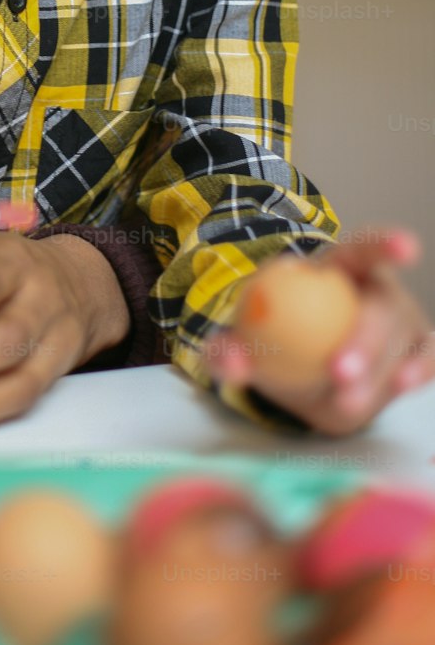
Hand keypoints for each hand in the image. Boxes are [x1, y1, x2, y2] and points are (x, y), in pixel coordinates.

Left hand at [205, 228, 434, 435]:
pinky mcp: (416, 354)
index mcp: (340, 267)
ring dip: (378, 374)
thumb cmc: (274, 337)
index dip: (387, 245)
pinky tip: (402, 387)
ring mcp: (403, 324)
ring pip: (401, 345)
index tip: (408, 249)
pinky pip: (425, 363)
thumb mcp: (243, 340)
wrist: (299, 366)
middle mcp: (380, 291)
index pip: (366, 249)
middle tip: (338, 370)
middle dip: (365, 339)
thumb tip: (232, 360)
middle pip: (382, 309)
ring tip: (347, 399)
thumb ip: (229, 349)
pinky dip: (418, 373)